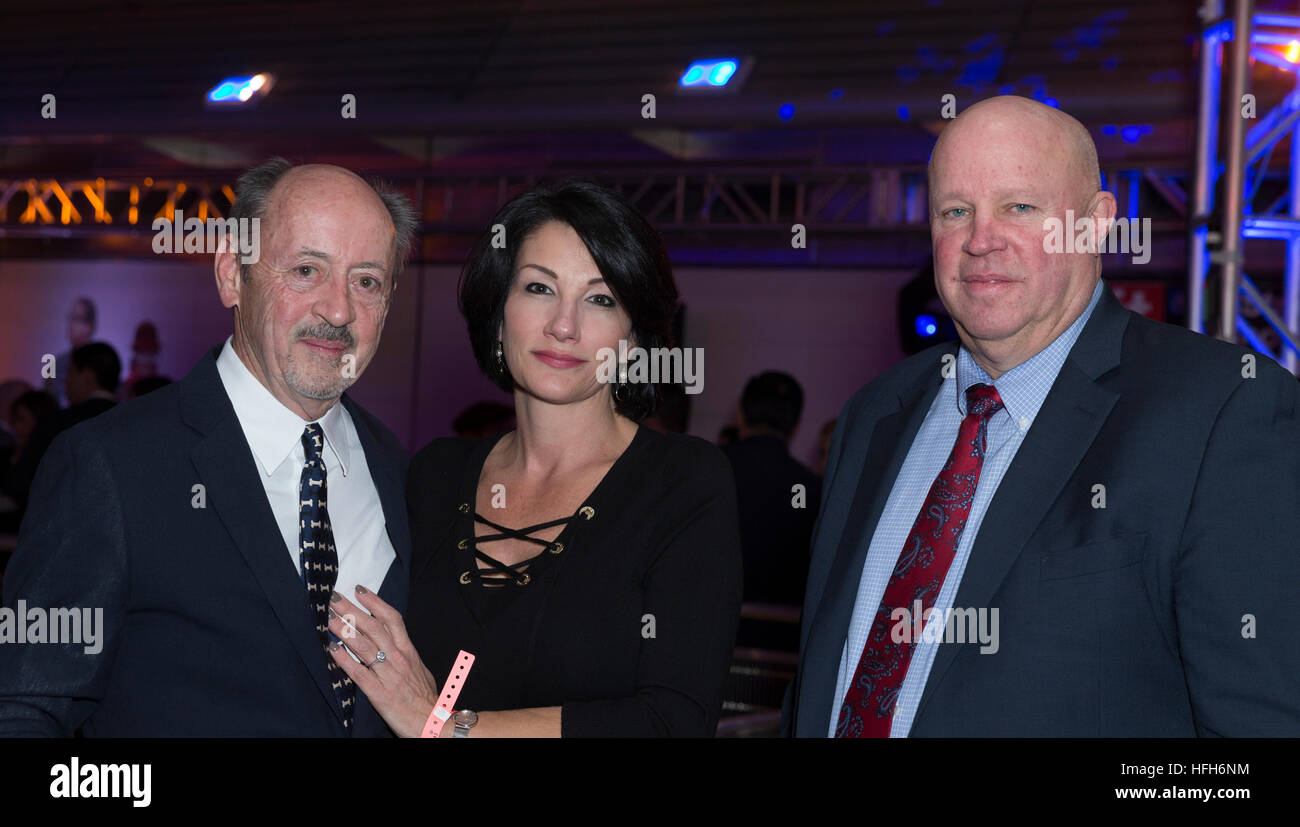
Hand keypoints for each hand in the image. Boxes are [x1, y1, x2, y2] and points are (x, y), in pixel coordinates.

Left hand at [327, 585, 439, 737]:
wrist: (434, 723)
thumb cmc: (426, 698)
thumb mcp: (419, 669)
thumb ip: (405, 655)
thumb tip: (392, 643)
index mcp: (408, 651)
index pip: (392, 619)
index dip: (375, 602)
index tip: (359, 590)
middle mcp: (398, 658)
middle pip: (374, 627)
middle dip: (352, 610)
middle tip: (334, 598)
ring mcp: (389, 675)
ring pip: (364, 646)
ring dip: (344, 630)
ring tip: (328, 619)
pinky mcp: (379, 693)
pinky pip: (359, 673)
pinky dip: (345, 660)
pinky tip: (332, 650)